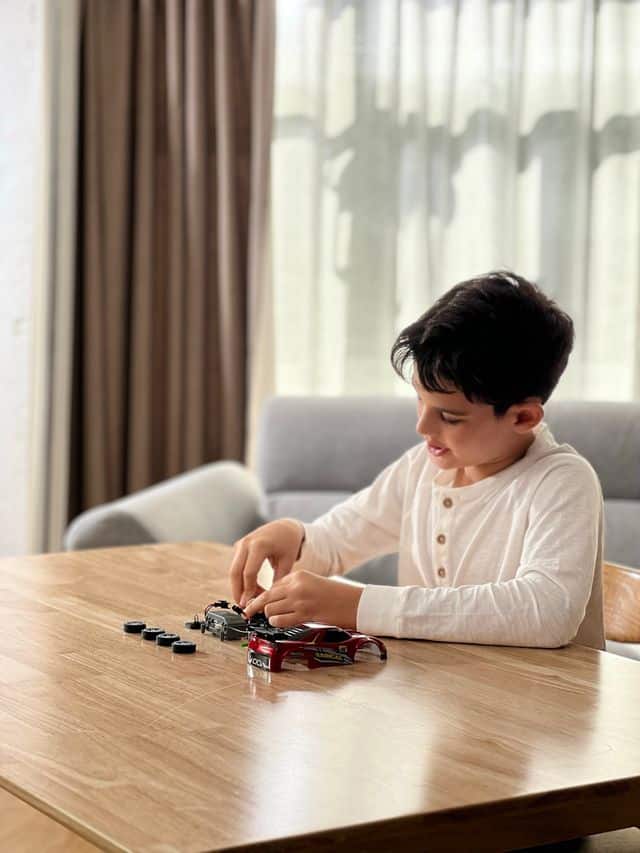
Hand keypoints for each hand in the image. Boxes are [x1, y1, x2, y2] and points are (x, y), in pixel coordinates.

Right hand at [229, 518, 304, 606]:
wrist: (285, 527)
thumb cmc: (288, 543)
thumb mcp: (287, 562)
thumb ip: (278, 580)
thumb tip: (268, 600)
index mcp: (259, 545)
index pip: (249, 573)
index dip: (248, 590)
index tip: (250, 604)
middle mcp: (246, 543)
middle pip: (235, 572)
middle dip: (237, 591)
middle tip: (243, 606)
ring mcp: (241, 544)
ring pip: (233, 570)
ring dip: (239, 586)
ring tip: (249, 599)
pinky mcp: (239, 547)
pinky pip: (236, 566)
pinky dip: (241, 578)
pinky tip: (250, 589)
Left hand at [242, 570, 363, 629]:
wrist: (353, 603)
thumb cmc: (334, 595)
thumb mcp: (311, 583)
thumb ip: (292, 588)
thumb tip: (273, 599)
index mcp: (298, 575)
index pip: (272, 586)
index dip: (261, 596)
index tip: (253, 603)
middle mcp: (296, 586)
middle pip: (266, 596)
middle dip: (255, 606)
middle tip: (248, 613)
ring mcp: (299, 600)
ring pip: (270, 609)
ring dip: (269, 615)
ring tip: (274, 618)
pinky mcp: (304, 615)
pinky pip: (279, 620)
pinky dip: (276, 622)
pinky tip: (280, 622)